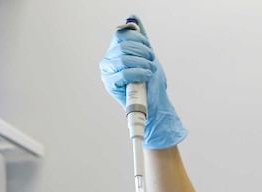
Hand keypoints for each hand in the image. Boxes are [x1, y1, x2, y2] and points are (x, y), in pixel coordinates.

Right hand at [99, 15, 187, 149]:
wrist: (154, 104)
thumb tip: (134, 17)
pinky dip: (139, 73)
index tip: (149, 49)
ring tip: (150, 70)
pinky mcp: (110, 84)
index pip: (121, 34)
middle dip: (143, 52)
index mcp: (115, 51)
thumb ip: (140, 37)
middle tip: (151, 61)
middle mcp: (108, 60)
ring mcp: (107, 72)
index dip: (138, 39)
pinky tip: (146, 75)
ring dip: (143, 63)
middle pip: (123, 46)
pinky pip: (124, 73)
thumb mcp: (148, 56)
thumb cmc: (150, 82)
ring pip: (124, 58)